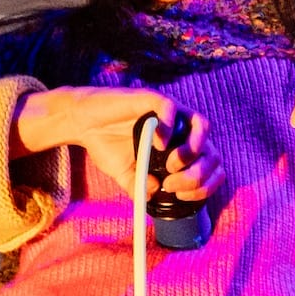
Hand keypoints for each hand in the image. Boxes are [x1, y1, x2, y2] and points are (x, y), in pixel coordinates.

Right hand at [13, 87, 221, 199]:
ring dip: (193, 149)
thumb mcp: (126, 175)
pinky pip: (171, 108)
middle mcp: (180, 131)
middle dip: (198, 174)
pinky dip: (169, 126)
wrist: (83, 124)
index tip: (182, 197)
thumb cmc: (108, 146)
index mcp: (180, 149)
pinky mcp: (151, 98)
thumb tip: (156, 192)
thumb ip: (141, 187)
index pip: (209, 167)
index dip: (205, 185)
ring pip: (202, 125)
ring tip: (173, 164)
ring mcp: (169, 113)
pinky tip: (158, 143)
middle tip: (174, 185)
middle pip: (211, 151)